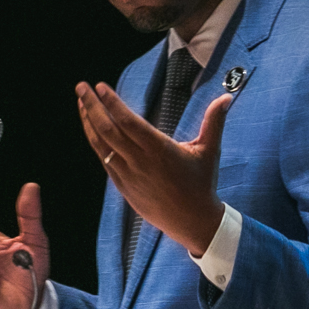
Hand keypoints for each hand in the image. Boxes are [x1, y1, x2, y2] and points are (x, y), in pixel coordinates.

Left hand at [76, 81, 230, 254]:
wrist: (192, 221)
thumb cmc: (201, 184)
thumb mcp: (209, 151)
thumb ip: (214, 122)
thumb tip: (226, 97)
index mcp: (159, 150)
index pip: (128, 122)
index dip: (112, 103)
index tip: (101, 86)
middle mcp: (140, 161)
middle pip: (108, 130)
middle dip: (92, 106)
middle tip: (81, 87)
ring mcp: (129, 174)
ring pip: (101, 145)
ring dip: (88, 122)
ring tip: (81, 102)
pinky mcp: (123, 185)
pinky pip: (103, 159)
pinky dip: (95, 141)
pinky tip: (90, 128)